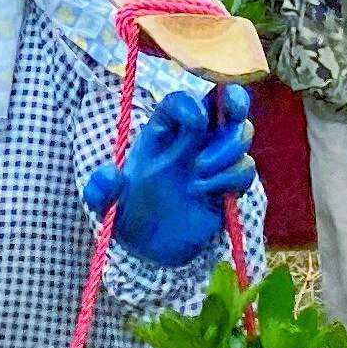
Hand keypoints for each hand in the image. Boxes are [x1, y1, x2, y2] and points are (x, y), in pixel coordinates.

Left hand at [84, 82, 254, 266]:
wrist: (153, 249)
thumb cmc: (129, 216)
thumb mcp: (107, 205)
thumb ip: (101, 191)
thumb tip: (108, 175)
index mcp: (162, 133)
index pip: (180, 101)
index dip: (190, 104)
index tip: (194, 122)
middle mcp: (192, 140)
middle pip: (223, 101)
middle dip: (234, 99)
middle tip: (232, 112)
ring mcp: (214, 159)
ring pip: (241, 132)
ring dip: (229, 148)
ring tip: (200, 173)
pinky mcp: (229, 184)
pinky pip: (245, 168)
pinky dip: (232, 177)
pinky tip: (208, 193)